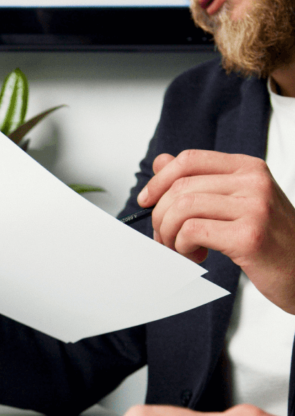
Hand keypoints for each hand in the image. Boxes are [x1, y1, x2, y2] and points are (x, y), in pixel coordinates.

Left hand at [140, 150, 294, 312]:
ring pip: (182, 209)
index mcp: (249, 168)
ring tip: (181, 249)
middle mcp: (254, 182)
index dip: (159, 181)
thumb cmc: (269, 238)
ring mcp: (254, 207)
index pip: (189, 160)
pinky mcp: (249, 236)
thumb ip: (200, 181)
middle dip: (161, 216)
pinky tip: (197, 255)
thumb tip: (161, 161)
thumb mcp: (236, 202)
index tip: (146, 201)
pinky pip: (192, 232)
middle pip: (180, 187)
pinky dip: (183, 246)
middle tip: (165, 238)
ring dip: (170, 234)